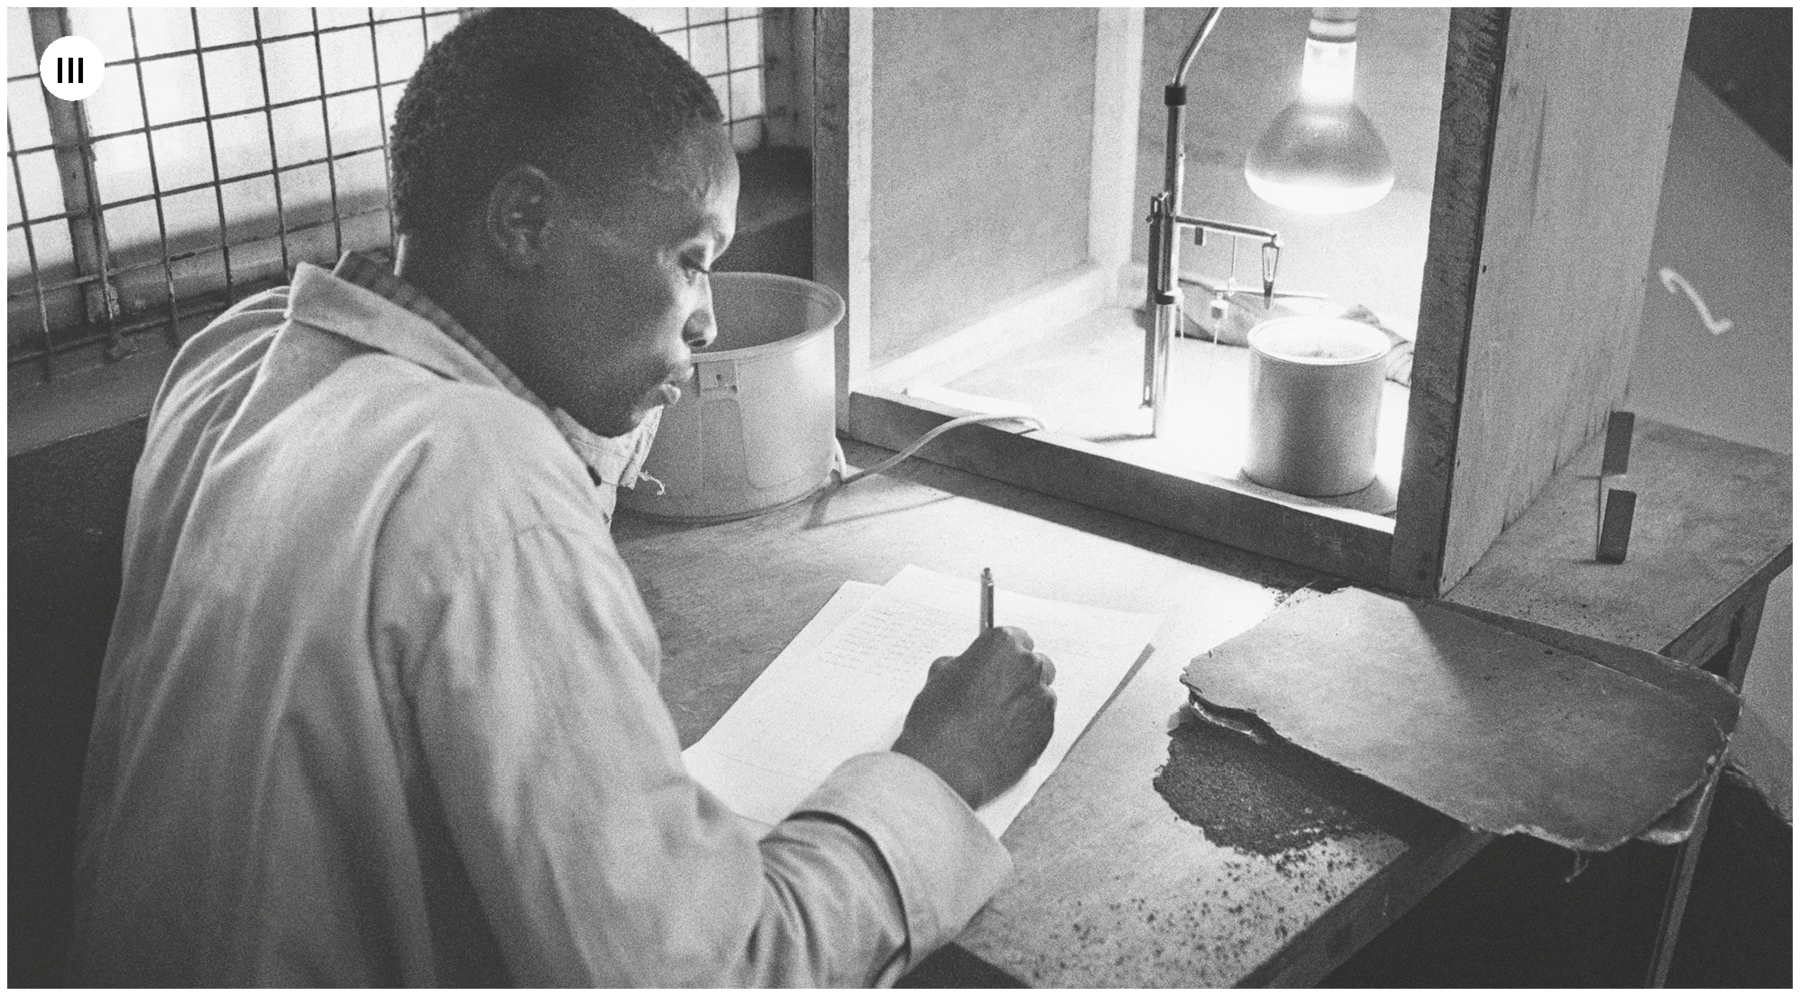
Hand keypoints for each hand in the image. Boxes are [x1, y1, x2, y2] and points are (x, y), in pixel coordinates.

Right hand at [890, 626, 1055, 809]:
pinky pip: (1041, 723)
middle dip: (1020, 676)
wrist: (947, 767)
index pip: (1016, 637)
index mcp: (1003, 645)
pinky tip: (1002, 740)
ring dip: (1025, 703)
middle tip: (997, 693)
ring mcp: (1041, 700)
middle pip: (1035, 664)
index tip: (998, 663)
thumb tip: (967, 669)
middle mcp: (1028, 667)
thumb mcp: (938, 677)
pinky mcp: (1047, 731)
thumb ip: (962, 664)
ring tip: (996, 722)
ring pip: (1041, 695)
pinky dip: (1028, 728)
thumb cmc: (938, 721)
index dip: (1004, 653)